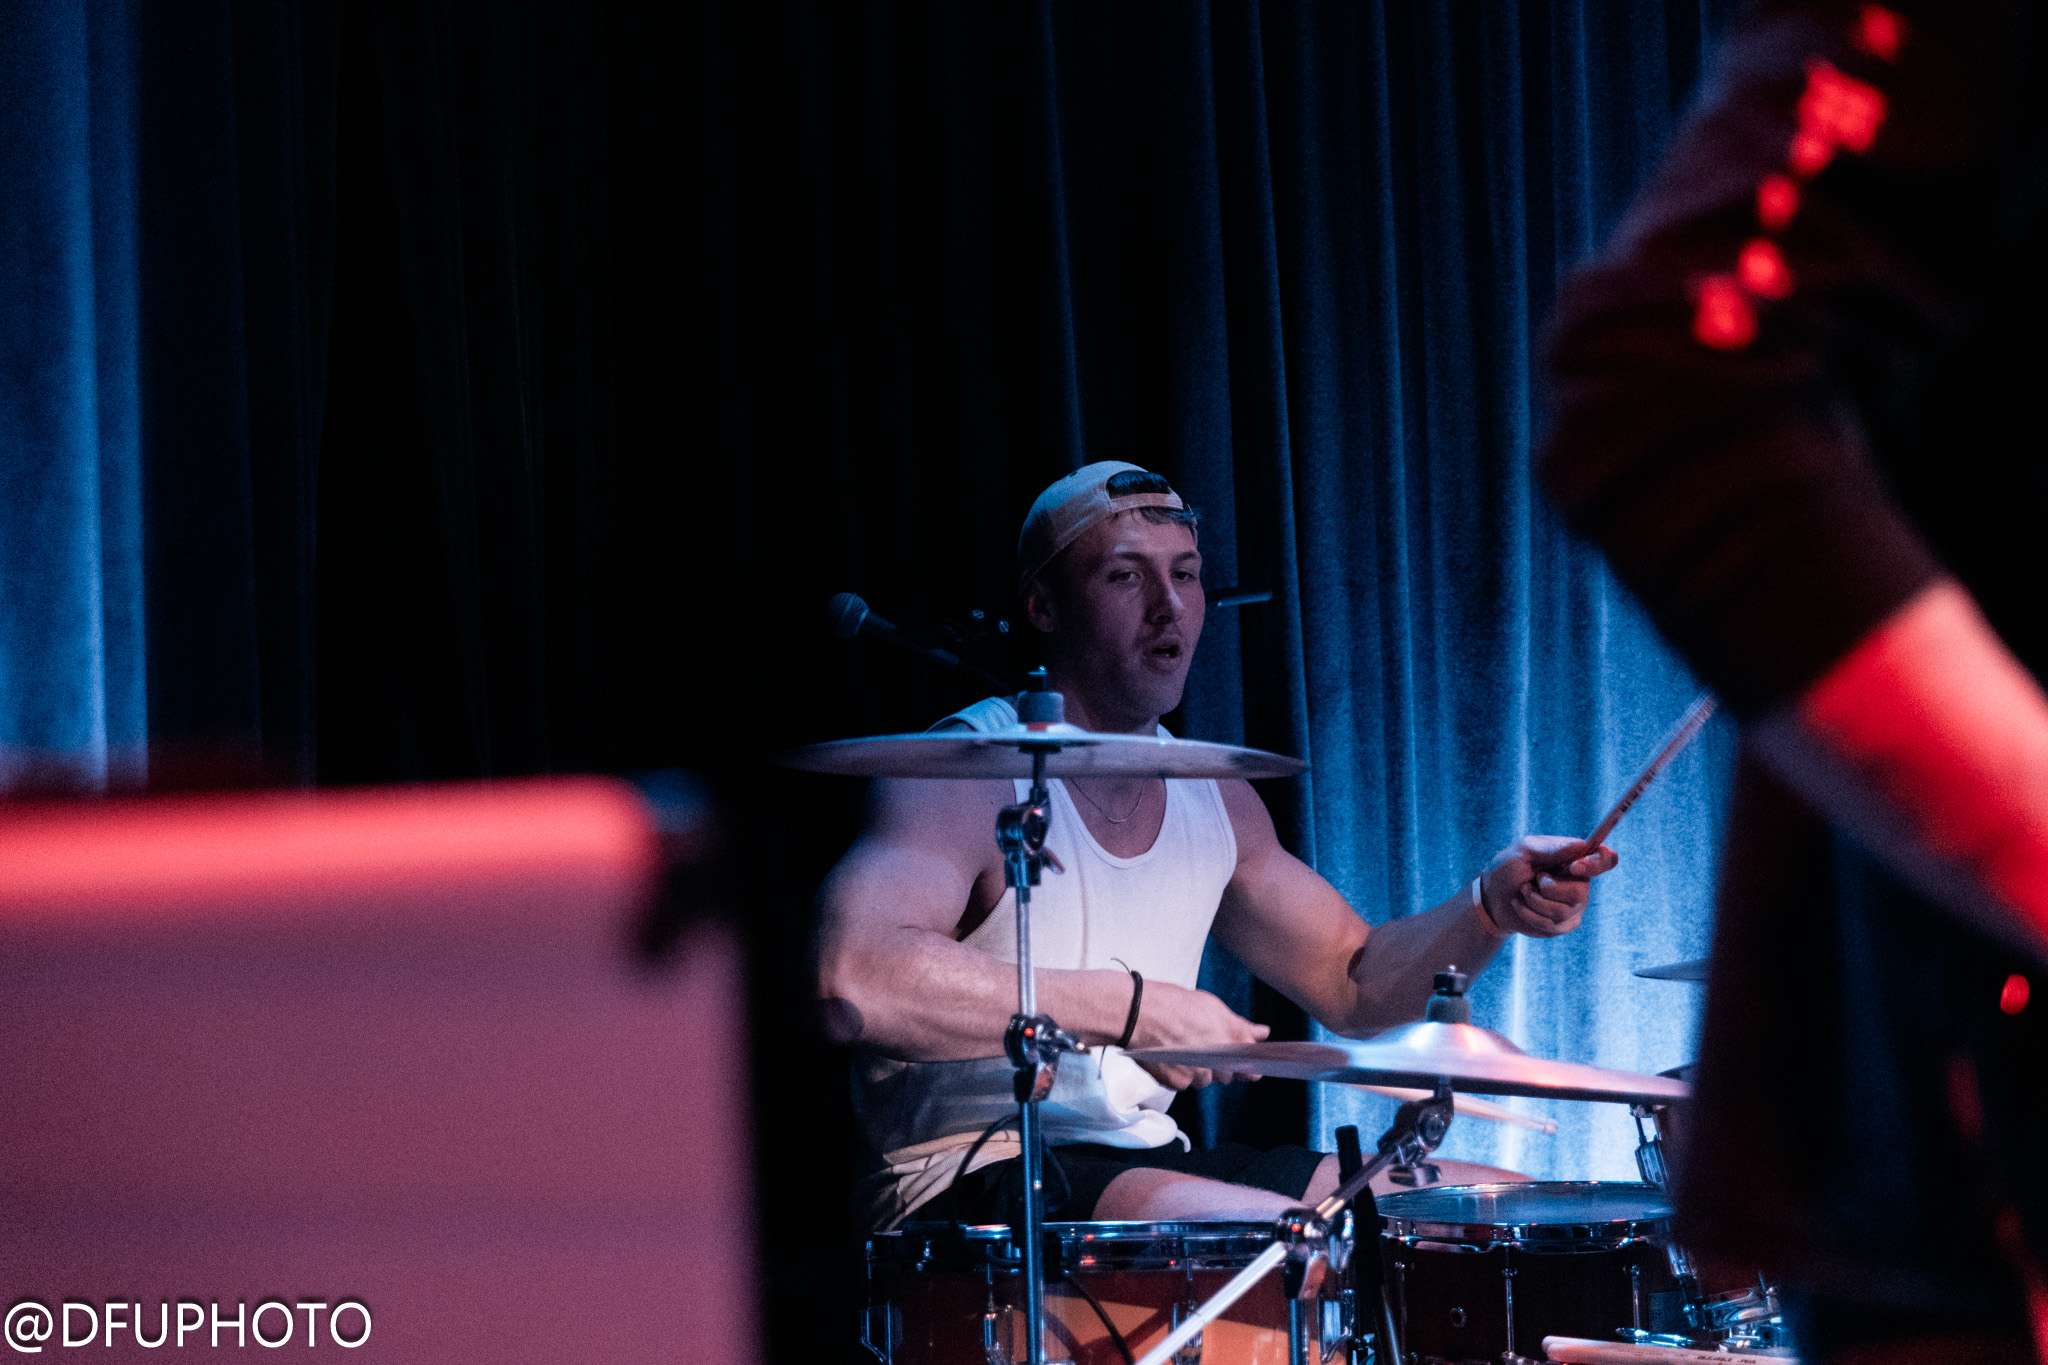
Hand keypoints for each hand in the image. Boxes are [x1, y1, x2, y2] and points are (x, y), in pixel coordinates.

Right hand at [1124, 980, 1268, 1089]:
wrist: (1138, 1013)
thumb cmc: (1173, 1004)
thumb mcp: (1212, 1006)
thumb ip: (1239, 1024)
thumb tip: (1262, 1033)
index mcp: (1232, 1037)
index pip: (1253, 1067)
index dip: (1249, 1067)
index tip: (1246, 1066)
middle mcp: (1220, 1059)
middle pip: (1228, 1075)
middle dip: (1220, 1065)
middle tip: (1202, 1047)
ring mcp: (1199, 1074)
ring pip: (1205, 1080)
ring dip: (1199, 1070)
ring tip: (1182, 1049)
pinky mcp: (1180, 1083)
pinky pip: (1186, 1084)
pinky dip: (1180, 1074)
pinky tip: (1170, 1057)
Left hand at [1478, 835, 1617, 938]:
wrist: (1491, 896)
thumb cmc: (1509, 867)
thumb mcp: (1525, 850)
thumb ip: (1552, 849)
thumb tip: (1581, 845)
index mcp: (1576, 859)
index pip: (1606, 860)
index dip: (1599, 862)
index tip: (1575, 866)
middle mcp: (1580, 883)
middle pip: (1580, 891)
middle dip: (1549, 887)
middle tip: (1535, 879)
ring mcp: (1573, 906)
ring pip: (1563, 910)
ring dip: (1534, 899)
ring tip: (1523, 890)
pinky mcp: (1562, 925)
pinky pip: (1551, 924)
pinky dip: (1528, 912)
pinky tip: (1520, 904)